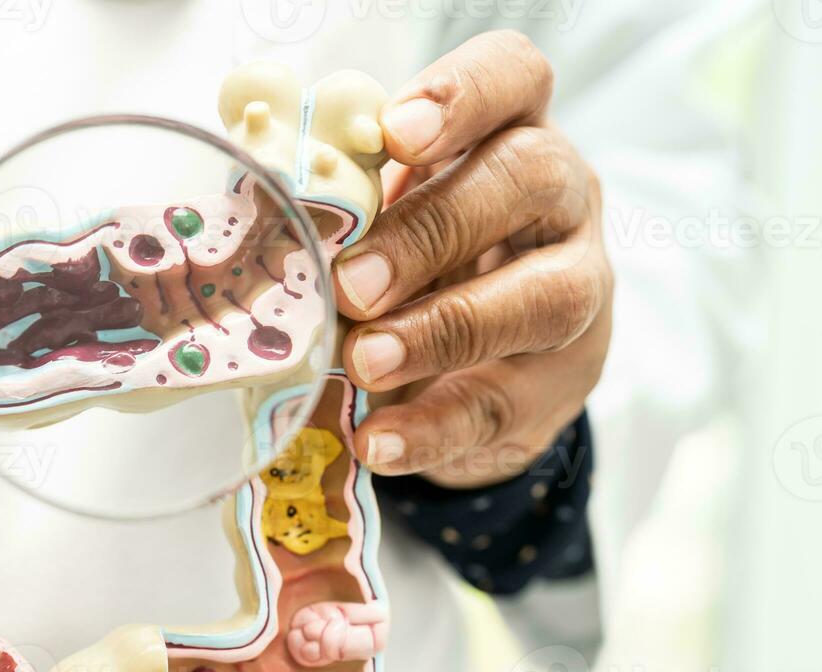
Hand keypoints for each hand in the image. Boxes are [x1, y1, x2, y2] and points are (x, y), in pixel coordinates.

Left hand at [335, 31, 611, 488]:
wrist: (478, 373)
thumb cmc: (420, 266)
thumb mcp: (383, 218)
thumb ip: (339, 199)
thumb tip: (249, 191)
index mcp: (510, 135)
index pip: (515, 78)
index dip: (464, 94)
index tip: (397, 133)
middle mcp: (561, 202)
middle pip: (529, 180)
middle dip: (434, 228)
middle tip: (354, 281)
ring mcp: (576, 293)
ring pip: (541, 298)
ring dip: (443, 330)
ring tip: (365, 361)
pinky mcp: (556, 385)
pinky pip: (502, 404)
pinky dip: (433, 427)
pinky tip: (378, 440)